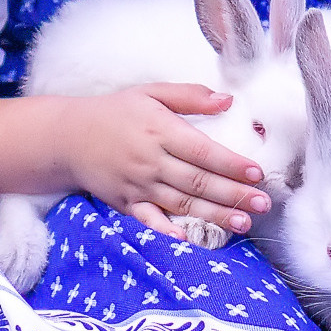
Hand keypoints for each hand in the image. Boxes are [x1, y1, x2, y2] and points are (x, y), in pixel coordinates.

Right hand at [61, 84, 269, 239]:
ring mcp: (138, 185)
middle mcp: (150, 160)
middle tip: (263, 204)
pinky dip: (166, 230)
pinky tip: (187, 238)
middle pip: (197, 181)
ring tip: (243, 224)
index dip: (230, 163)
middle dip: (233, 195)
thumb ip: (189, 96)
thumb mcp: (150, 93)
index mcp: (160, 130)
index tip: (256, 172)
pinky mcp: (126, 203)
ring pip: (181, 203)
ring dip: (213, 215)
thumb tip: (228, 99)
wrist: (67, 137)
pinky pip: (149, 219)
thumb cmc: (115, 112)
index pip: (202, 151)